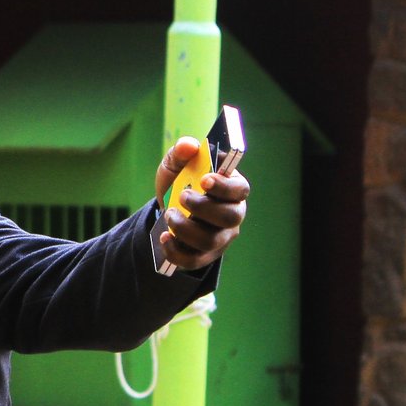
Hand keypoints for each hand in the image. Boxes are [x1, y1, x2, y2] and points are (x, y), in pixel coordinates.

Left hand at [153, 136, 248, 271]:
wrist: (166, 209)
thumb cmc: (179, 184)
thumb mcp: (175, 166)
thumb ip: (181, 153)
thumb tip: (188, 145)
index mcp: (231, 188)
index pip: (240, 189)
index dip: (225, 186)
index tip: (205, 180)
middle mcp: (232, 214)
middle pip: (229, 217)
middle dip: (202, 207)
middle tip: (181, 197)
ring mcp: (220, 237)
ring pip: (210, 240)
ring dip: (185, 228)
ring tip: (169, 216)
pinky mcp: (205, 255)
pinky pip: (194, 259)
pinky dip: (176, 250)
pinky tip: (165, 238)